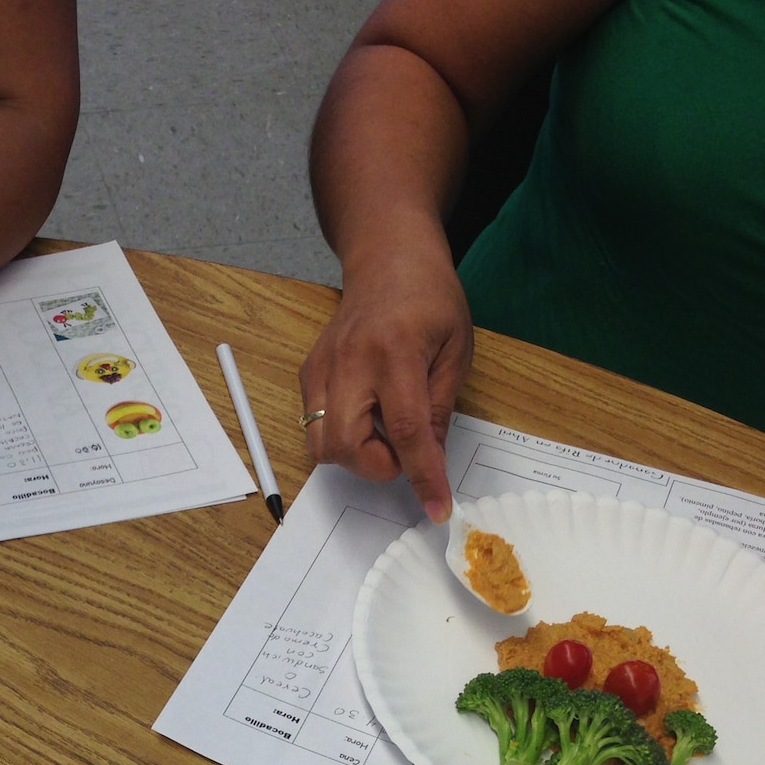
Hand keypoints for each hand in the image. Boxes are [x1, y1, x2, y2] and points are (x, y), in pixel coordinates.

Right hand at [297, 222, 472, 521]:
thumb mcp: (455, 350)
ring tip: (382, 430)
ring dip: (355, 454)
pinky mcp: (309, 372)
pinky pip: (314, 425)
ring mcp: (323, 367)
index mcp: (396, 352)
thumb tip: (430, 462)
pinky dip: (340, 434)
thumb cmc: (430, 298)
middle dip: (376, 466)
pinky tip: (365, 412)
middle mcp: (351, 361)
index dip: (422, 476)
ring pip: (320, 444)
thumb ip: (439, 408)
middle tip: (402, 449)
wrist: (387, 257)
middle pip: (346, 445)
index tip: (436, 508)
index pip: (406, 430)